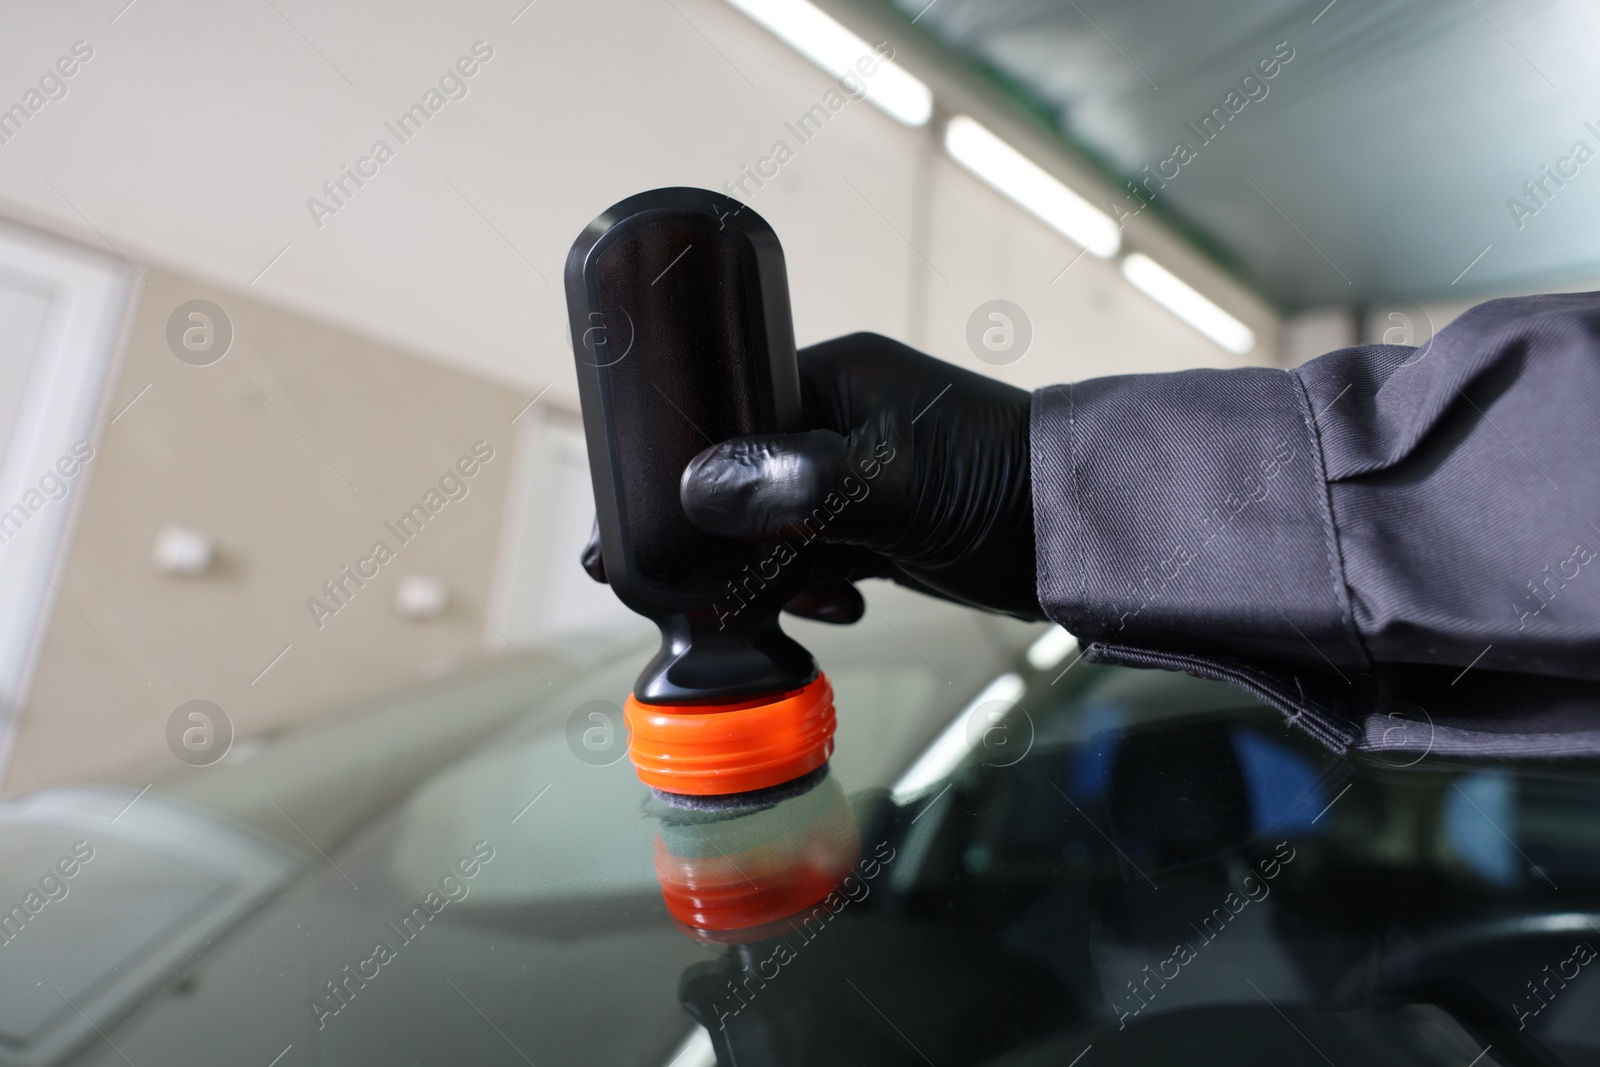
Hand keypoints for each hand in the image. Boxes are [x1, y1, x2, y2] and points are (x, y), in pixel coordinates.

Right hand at [681, 333, 1039, 620]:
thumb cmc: (1000, 487)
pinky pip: (816, 551)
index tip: (676, 523)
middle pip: (748, 474)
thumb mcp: (888, 485)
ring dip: (782, 568)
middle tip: (737, 576)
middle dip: (740, 533)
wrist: (1080, 538)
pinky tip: (844, 600)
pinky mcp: (878, 521)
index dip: (702, 467)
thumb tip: (697, 489)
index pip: (734, 410)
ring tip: (812, 591)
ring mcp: (859, 471)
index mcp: (836, 378)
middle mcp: (839, 416)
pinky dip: (819, 582)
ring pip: (777, 523)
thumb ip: (794, 484)